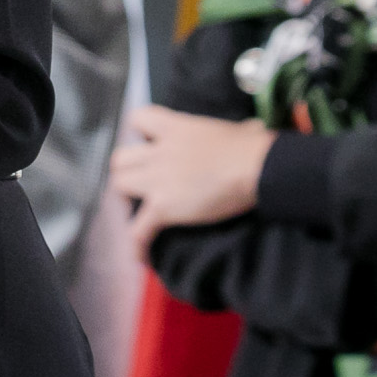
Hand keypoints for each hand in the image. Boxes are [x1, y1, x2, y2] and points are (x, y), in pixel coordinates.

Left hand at [110, 105, 277, 256]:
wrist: (257, 168)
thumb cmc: (254, 147)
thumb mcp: (239, 129)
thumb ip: (237, 130)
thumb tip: (254, 130)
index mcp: (175, 128)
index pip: (138, 118)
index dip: (140, 133)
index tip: (150, 144)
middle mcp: (159, 152)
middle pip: (120, 158)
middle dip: (127, 171)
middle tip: (142, 183)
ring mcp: (157, 179)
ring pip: (119, 186)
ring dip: (128, 200)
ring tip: (141, 213)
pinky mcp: (162, 207)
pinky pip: (138, 230)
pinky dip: (137, 245)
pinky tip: (142, 258)